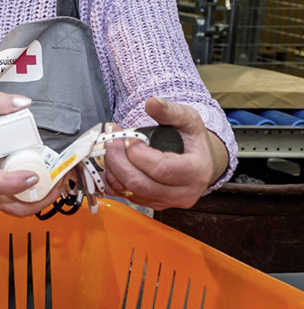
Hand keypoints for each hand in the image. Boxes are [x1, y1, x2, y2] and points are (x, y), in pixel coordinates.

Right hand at [0, 93, 59, 216]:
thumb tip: (23, 104)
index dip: (14, 183)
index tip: (34, 175)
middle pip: (7, 204)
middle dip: (39, 199)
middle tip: (60, 182)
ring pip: (10, 209)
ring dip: (37, 202)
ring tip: (56, 185)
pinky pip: (7, 204)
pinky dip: (27, 199)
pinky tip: (40, 185)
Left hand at [100, 96, 227, 209]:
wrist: (199, 161)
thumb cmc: (192, 140)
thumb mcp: (188, 119)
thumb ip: (170, 111)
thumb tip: (151, 103)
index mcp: (196, 172)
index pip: (160, 169)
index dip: (137, 153)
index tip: (128, 137)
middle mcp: (184, 194)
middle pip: (140, 183)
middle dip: (118, 160)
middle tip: (110, 139)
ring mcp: (167, 202)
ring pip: (130, 191)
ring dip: (112, 169)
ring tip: (110, 147)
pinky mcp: (152, 205)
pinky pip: (125, 196)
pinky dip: (112, 179)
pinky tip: (111, 162)